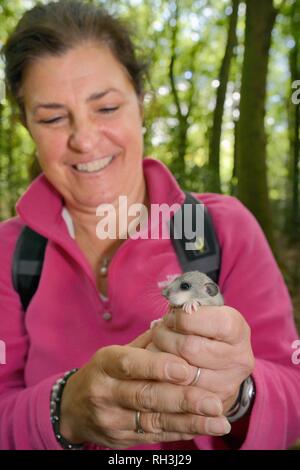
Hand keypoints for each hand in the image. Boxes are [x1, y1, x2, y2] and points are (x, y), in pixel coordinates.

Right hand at [59, 330, 230, 448]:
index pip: (130, 364)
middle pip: (146, 396)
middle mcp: (105, 392)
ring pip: (154, 421)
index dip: (158, 367)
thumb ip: (148, 343)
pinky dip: (181, 431)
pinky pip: (154, 436)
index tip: (186, 369)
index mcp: (105, 363)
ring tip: (218, 421)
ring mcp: (111, 419)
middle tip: (213, 402)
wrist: (72, 409)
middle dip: (183, 400)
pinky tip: (203, 427)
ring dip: (190, 421)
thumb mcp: (116, 352)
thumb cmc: (104, 373)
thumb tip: (179, 323)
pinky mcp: (120, 440)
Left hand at [151, 306, 254, 413]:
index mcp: (237, 329)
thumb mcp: (205, 313)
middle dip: (166, 336)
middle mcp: (239, 358)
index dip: (185, 318)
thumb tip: (170, 306)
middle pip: (190, 348)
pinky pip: (178, 393)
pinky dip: (161, 379)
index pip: (213, 322)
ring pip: (180, 373)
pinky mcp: (212, 404)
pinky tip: (159, 370)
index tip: (173, 317)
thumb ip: (189, 308)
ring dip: (159, 358)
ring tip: (157, 348)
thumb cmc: (207, 331)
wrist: (225, 366)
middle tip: (159, 331)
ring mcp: (228, 384)